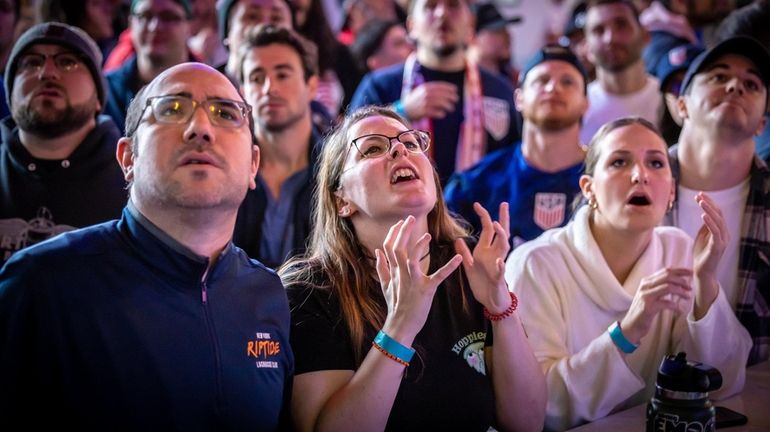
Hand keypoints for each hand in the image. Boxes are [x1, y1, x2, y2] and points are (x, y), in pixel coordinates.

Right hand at [375, 216, 461, 340]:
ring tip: (428, 235)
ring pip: (412, 258)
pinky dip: (450, 267)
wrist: (400, 325)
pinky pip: (439, 276)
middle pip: (398, 248)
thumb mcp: (385, 285)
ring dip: (419, 245)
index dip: (394, 233)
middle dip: (403, 231)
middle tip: (411, 218)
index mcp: (393, 271)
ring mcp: (413, 281)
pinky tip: (459, 258)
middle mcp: (401, 274)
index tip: (399, 223)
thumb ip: (381, 267)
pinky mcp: (426, 290)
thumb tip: (377, 252)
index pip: (389, 247)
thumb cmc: (395, 305)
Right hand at [402, 81, 458, 119]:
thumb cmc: (416, 101)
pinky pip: (434, 112)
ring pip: (440, 103)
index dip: (449, 87)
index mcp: (425, 88)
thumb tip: (448, 91)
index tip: (455, 90)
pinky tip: (443, 114)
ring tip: (451, 108)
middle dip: (450, 96)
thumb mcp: (422, 91)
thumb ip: (433, 90)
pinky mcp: (423, 112)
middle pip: (441, 94)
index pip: (440, 86)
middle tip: (456, 99)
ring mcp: (424, 103)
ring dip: (447, 105)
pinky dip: (440, 113)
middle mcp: (425, 94)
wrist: (404, 110)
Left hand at [455, 202, 511, 313]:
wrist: (490, 301)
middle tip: (504, 204)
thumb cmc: (482, 283)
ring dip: (502, 236)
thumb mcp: (469, 266)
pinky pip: (500, 272)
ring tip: (497, 225)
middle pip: (502, 233)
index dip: (483, 216)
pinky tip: (499, 261)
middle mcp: (495, 254)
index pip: (487, 229)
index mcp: (486, 251)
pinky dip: (500, 267)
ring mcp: (498, 265)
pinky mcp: (498, 279)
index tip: (477, 204)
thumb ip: (464, 253)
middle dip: (503, 218)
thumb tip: (458, 239)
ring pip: (504, 248)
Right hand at [620, 267, 692, 344]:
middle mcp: (645, 286)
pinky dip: (676, 306)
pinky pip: (667, 303)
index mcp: (646, 281)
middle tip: (690, 287)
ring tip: (687, 297)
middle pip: (667, 276)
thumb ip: (659, 287)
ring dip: (681, 292)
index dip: (679, 271)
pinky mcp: (648, 307)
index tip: (690, 273)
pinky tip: (680, 310)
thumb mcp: (650, 295)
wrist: (631, 325)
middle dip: (682, 280)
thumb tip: (678, 281)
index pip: (665, 271)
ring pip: (668, 287)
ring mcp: (646, 296)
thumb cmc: (643, 311)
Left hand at [692, 192, 726, 314]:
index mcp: (721, 231)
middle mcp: (725, 234)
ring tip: (700, 202)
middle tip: (699, 195)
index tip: (699, 194)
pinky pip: (715, 232)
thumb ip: (705, 226)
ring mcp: (723, 240)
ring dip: (709, 210)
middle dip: (708, 204)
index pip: (717, 213)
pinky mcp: (718, 247)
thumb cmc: (701, 254)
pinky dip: (709, 222)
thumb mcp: (702, 237)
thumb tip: (704, 213)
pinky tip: (703, 215)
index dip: (709, 203)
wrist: (702, 271)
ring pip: (718, 221)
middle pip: (718, 214)